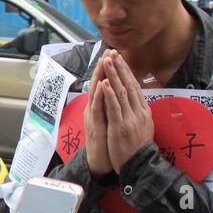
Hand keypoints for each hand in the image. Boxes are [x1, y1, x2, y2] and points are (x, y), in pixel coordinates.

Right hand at [85, 55, 112, 175]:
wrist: (99, 161)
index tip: (114, 54)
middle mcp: (94, 109)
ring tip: (104, 61)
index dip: (108, 69)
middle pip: (97, 84)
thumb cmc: (106, 141)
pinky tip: (103, 85)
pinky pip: (98, 108)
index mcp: (99, 107)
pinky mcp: (95, 125)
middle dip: (104, 67)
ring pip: (96, 93)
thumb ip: (112, 107)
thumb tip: (119, 94)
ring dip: (100, 76)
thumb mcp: (110, 120)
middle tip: (109, 51)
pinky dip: (100, 95)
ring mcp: (93, 116)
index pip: (104, 83)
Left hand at [100, 52, 153, 172]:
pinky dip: (110, 95)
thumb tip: (135, 99)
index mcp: (144, 111)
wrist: (140, 166)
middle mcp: (139, 112)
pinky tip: (105, 84)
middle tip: (113, 53)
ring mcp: (131, 119)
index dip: (127, 72)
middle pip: (129, 86)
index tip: (120, 59)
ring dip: (114, 76)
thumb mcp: (143, 126)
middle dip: (120, 68)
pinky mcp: (121, 127)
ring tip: (107, 62)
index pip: (135, 87)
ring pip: (121, 93)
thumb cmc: (137, 147)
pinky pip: (115, 108)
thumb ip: (139, 112)